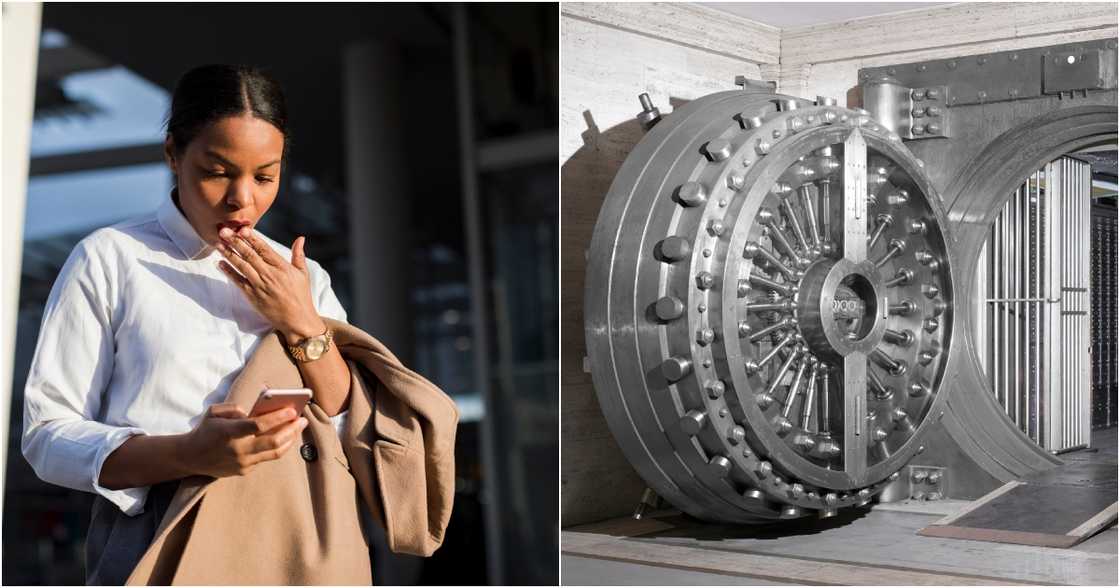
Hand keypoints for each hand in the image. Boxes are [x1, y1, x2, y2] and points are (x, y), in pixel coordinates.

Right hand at [181, 402, 307, 477]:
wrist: (190, 457)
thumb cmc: (206, 429)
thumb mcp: (214, 412)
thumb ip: (235, 408)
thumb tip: (255, 412)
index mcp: (229, 432)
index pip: (259, 425)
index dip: (278, 417)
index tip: (292, 410)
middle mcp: (238, 450)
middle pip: (273, 441)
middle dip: (291, 429)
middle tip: (303, 419)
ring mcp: (242, 463)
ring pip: (274, 452)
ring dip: (290, 439)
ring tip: (298, 428)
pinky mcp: (244, 471)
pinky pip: (266, 458)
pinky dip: (277, 447)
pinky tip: (285, 437)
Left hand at [215, 227, 323, 339]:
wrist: (297, 320)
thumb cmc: (301, 296)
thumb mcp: (303, 274)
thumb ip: (298, 255)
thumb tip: (300, 238)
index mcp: (282, 267)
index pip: (264, 249)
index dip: (252, 238)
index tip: (242, 229)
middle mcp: (270, 274)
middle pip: (249, 254)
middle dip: (236, 242)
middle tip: (224, 231)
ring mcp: (260, 285)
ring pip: (241, 266)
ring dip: (229, 254)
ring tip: (218, 244)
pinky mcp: (252, 296)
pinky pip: (238, 281)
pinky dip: (228, 272)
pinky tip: (220, 263)